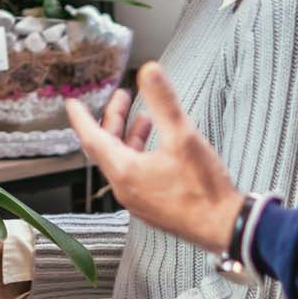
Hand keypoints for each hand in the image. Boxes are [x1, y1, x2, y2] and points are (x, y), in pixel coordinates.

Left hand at [66, 62, 241, 255]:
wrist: (224, 227)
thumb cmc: (203, 189)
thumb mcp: (183, 136)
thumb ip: (163, 101)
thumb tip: (150, 71)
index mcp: (125, 171)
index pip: (92, 139)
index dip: (82, 118)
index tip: (73, 104)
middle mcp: (126, 188)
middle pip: (108, 148)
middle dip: (113, 120)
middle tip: (121, 97)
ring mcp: (138, 200)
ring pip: (122, 161)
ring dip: (128, 136)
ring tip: (143, 116)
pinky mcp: (152, 205)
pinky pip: (135, 174)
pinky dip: (139, 153)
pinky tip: (158, 144)